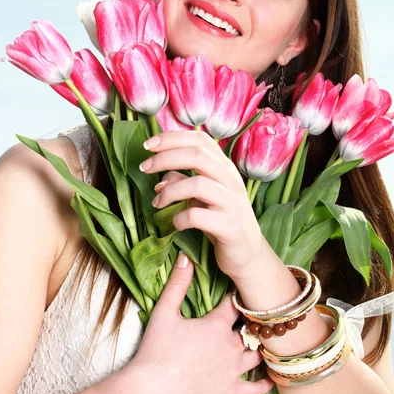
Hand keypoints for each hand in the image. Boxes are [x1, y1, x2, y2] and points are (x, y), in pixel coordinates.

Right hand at [129, 253, 273, 393]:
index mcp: (217, 324)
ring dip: (259, 347)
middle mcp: (230, 346)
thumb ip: (177, 283)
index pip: (235, 303)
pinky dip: (265, 384)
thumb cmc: (156, 349)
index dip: (236, 296)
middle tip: (250, 316)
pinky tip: (271, 379)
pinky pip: (255, 389)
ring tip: (261, 341)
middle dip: (250, 321)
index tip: (238, 292)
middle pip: (250, 328)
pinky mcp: (229, 392)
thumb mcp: (164, 311)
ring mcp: (233, 371)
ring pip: (257, 355)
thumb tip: (185, 256)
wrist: (152, 390)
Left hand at [141, 130, 265, 280]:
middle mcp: (231, 180)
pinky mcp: (230, 227)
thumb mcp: (201, 199)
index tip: (148, 145)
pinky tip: (176, 224)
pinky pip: (198, 216)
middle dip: (165, 157)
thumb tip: (159, 180)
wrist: (248, 255)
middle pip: (198, 155)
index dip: (172, 138)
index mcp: (224, 168)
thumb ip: (183, 183)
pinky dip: (180, 218)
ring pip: (198, 184)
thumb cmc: (221, 221)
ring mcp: (232, 203)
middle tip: (144, 167)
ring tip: (157, 202)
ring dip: (170, 191)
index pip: (200, 139)